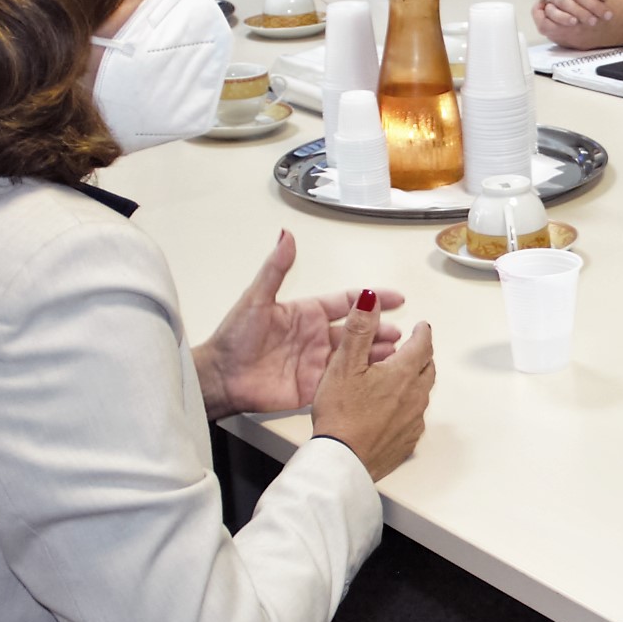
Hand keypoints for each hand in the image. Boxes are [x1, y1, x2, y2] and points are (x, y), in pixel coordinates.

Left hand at [193, 231, 405, 418]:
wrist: (221, 377)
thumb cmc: (234, 337)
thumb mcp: (256, 298)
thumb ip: (276, 268)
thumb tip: (286, 235)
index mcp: (307, 313)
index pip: (346, 302)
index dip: (372, 299)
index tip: (396, 297)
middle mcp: (316, 336)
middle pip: (357, 330)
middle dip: (380, 328)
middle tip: (401, 331)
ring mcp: (317, 361)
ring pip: (355, 355)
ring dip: (376, 352)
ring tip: (397, 353)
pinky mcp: (315, 386)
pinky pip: (343, 381)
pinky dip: (362, 378)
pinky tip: (378, 377)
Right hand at [311, 291, 436, 481]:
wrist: (342, 461)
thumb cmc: (341, 415)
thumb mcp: (344, 364)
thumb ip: (359, 330)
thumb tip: (371, 300)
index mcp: (403, 374)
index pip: (422, 345)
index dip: (422, 333)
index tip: (421, 327)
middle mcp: (415, 397)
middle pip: (427, 369)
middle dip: (422, 356)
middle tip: (414, 349)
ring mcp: (413, 422)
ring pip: (421, 395)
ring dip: (414, 382)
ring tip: (400, 379)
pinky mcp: (406, 442)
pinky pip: (413, 419)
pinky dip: (407, 409)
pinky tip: (392, 412)